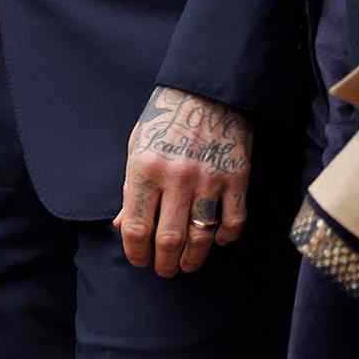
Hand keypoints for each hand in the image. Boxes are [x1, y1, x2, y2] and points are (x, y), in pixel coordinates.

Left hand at [114, 86, 252, 277]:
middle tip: (165, 269)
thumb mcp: (138, 146)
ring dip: (193, 258)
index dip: (135, 253)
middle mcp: (177, 177)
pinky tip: (217, 239)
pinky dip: (225, 237)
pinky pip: (233, 221)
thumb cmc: (166, 118)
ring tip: (187, 264)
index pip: (136, 228)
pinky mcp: (237, 176)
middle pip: (169, 240)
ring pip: (201, 237)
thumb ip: (130, 188)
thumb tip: (122, 227)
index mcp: (145, 168)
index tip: (139, 260)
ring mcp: (209, 178)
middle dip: (164, 264)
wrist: (208, 88)